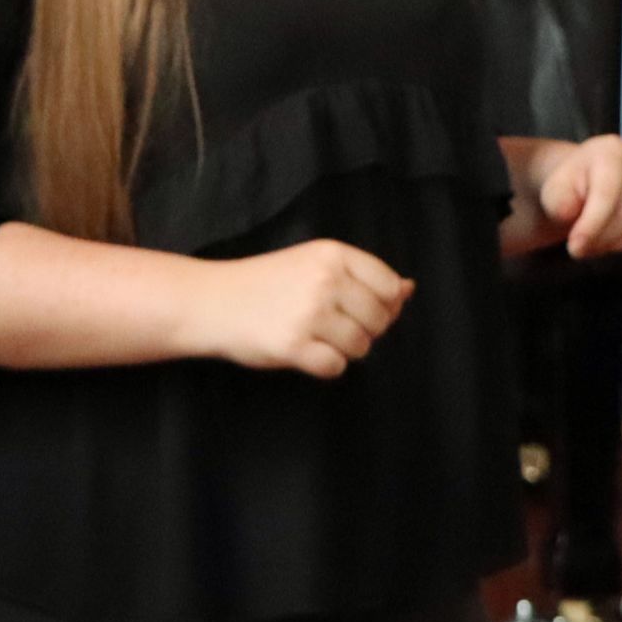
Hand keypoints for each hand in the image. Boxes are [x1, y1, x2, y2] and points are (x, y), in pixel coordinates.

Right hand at [193, 240, 411, 377]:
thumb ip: (360, 276)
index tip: (357, 309)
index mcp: (333, 254)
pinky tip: (303, 352)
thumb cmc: (266, 283)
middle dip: (364, 330)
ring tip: (314, 337)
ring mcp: (310, 313)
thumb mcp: (314, 264)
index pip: (389, 286)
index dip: (383, 306)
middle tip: (330, 326)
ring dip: (343, 349)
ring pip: (361, 346)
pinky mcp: (294, 345)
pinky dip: (324, 366)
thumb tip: (409, 289)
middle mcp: (325, 280)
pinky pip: (336, 367)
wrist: (212, 301)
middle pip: (380, 320)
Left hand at [527, 135, 621, 258]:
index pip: (606, 194)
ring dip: (620, 243)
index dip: (592, 226)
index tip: (576, 247)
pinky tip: (621, 240)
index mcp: (609, 150)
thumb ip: (560, 201)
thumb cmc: (572, 186)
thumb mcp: (556, 191)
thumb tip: (571, 212)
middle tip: (584, 249)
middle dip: (603, 239)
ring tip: (599, 243)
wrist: (591, 180)